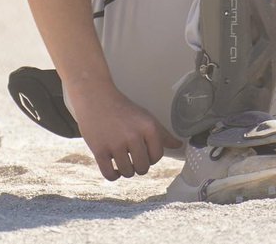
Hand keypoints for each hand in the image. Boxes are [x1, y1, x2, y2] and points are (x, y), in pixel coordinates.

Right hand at [65, 80, 181, 180]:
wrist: (96, 99)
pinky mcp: (99, 150)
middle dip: (139, 167)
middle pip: (143, 167)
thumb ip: (162, 134)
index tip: (146, 154)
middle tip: (134, 159)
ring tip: (123, 162)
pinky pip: (109, 174)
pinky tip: (114, 168)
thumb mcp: (146, 118)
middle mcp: (133, 136)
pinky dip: (113, 176)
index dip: (152, 158)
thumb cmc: (123, 109)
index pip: (157, 156)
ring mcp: (115, 144)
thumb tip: (179, 145)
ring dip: (126, 171)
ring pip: (127, 172)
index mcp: (148, 127)